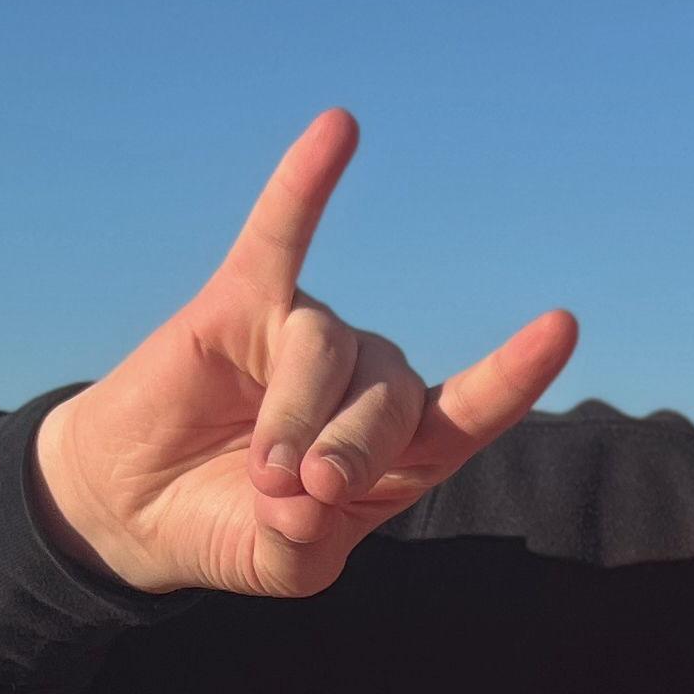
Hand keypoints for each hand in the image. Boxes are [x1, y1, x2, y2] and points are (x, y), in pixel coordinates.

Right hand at [28, 111, 579, 599]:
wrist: (134, 505)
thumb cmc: (227, 529)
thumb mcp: (281, 563)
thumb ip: (305, 544)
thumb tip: (309, 494)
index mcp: (400, 453)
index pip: (471, 410)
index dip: (512, 374)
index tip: (560, 327)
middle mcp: (368, 384)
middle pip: (394, 395)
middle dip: (349, 451)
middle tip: (297, 493)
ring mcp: (309, 336)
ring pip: (330, 351)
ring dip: (298, 417)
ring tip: (264, 470)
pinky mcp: (242, 300)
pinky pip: (280, 235)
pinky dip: (305, 186)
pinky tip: (339, 129)